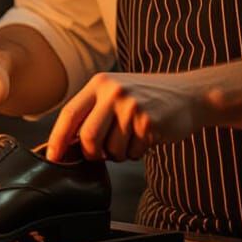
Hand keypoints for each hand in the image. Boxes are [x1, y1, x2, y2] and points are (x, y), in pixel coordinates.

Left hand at [46, 72, 204, 162]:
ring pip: (110, 149)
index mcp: (100, 83)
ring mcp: (132, 106)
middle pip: (87, 136)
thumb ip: (92, 112)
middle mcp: (114, 92)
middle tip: (101, 153)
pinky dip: (135, 153)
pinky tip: (145, 138)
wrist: (189, 94)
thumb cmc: (147, 98)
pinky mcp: (149, 123)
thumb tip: (65, 145)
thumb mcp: (115, 93)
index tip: (53, 157)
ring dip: (118, 154)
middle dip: (92, 153)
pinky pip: (132, 152)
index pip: (69, 113)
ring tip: (131, 139)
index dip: (58, 139)